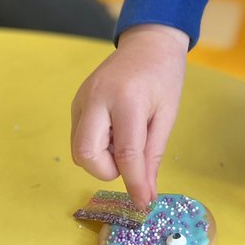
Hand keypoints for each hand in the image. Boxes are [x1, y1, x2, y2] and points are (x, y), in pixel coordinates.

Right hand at [70, 23, 188, 210]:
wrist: (149, 41)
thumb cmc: (164, 75)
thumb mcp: (167, 114)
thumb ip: (153, 155)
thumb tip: (145, 194)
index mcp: (127, 99)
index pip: (126, 153)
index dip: (135, 184)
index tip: (143, 204)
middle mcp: (97, 97)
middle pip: (85, 154)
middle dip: (106, 169)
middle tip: (129, 157)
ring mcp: (82, 97)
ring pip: (78, 148)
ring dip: (102, 157)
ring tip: (125, 136)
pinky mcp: (76, 100)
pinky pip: (79, 135)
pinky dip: (97, 144)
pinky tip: (115, 128)